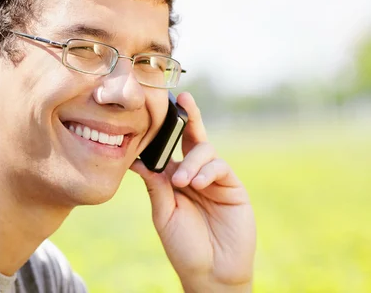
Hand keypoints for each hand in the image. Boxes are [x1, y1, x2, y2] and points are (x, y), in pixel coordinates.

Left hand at [130, 92, 255, 291]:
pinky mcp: (232, 187)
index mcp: (174, 179)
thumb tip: (137, 159)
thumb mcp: (164, 213)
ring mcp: (215, 179)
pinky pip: (220, 166)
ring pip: (205, 150)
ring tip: (183, 182)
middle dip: (188, 117)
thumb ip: (156, 185)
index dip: (162, 131)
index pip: (168, 148)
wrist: (211, 272)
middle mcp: (195, 173)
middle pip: (192, 137)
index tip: (151, 111)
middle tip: (182, 98)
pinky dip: (207, 171)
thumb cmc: (184, 246)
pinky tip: (198, 183)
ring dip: (192, 162)